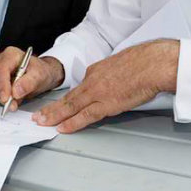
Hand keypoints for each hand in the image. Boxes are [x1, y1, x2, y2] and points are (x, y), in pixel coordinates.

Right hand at [0, 47, 64, 110]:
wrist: (42, 75)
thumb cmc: (41, 71)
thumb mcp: (40, 75)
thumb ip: (29, 82)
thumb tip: (16, 91)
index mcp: (11, 55)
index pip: (2, 69)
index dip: (2, 85)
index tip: (6, 98)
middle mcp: (1, 61)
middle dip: (3, 94)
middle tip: (13, 104)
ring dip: (2, 97)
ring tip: (15, 101)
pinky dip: (1, 98)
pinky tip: (11, 99)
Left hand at [32, 39, 179, 132]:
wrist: (153, 64)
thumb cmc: (145, 62)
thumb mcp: (122, 62)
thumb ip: (113, 73)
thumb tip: (114, 81)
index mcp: (97, 70)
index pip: (79, 87)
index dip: (66, 98)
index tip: (58, 104)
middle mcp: (93, 80)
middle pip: (68, 97)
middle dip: (51, 108)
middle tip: (37, 116)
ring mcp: (98, 92)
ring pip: (71, 106)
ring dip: (54, 116)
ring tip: (42, 123)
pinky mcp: (106, 103)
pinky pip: (85, 116)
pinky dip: (72, 123)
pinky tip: (62, 128)